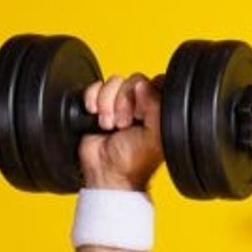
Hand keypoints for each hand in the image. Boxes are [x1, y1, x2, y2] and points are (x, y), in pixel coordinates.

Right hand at [79, 73, 164, 190]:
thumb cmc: (132, 161)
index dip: (146, 95)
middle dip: (124, 102)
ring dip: (107, 104)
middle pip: (133, 80)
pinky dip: (93, 99)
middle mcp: (140, 105)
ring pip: (114, 82)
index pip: (156, 83)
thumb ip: (156, 108)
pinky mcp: (99, 103)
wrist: (105, 171)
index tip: (140, 114)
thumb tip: (144, 85)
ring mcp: (119, 103)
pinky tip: (96, 116)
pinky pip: (96, 86)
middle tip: (123, 124)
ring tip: (109, 126)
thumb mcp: (153, 136)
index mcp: (158, 112)